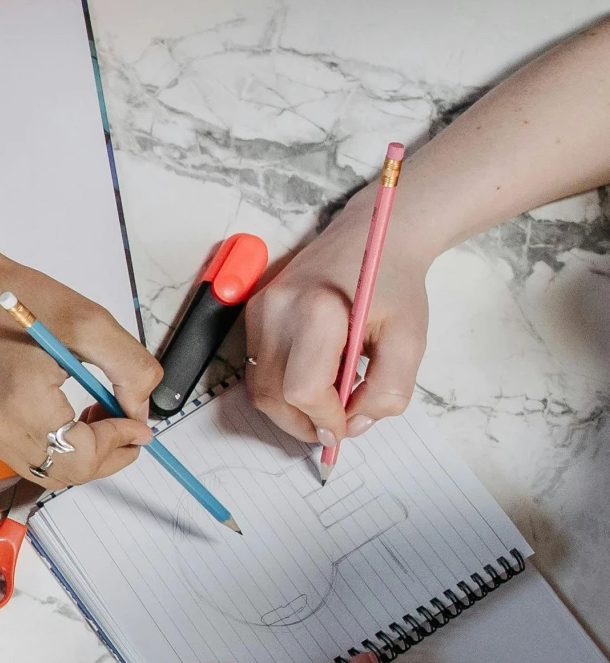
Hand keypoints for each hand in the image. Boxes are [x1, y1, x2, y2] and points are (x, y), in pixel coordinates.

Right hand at [0, 186, 155, 485]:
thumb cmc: (13, 297)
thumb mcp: (89, 320)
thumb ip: (129, 367)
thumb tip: (138, 411)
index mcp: (23, 400)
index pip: (82, 452)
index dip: (119, 443)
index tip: (138, 422)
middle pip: (63, 474)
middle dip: (104, 459)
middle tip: (127, 430)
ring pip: (44, 472)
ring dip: (79, 457)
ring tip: (97, 421)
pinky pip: (24, 457)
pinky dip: (55, 448)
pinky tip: (66, 417)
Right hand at [243, 185, 431, 445]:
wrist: (374, 233)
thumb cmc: (394, 284)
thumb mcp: (410, 340)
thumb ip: (387, 391)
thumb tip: (352, 426)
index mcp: (317, 311)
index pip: (303, 390)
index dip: (324, 420)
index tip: (345, 428)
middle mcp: (276, 309)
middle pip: (270, 395)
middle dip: (301, 423)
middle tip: (331, 429)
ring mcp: (258, 309)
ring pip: (258, 386)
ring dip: (289, 408)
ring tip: (326, 402)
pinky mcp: (252, 310)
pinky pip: (257, 367)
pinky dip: (281, 385)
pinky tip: (313, 377)